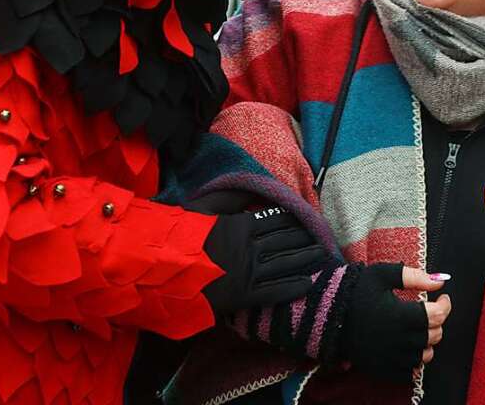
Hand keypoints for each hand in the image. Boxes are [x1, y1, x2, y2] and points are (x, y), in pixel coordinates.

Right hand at [193, 197, 330, 312]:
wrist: (163, 269)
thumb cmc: (183, 234)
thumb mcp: (206, 206)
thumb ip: (232, 197)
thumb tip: (252, 190)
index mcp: (242, 225)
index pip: (277, 220)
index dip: (294, 219)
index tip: (308, 218)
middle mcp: (251, 248)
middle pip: (285, 241)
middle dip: (305, 238)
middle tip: (322, 237)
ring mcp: (249, 273)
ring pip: (285, 264)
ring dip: (305, 260)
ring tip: (321, 256)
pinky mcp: (244, 296)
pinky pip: (274, 291)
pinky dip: (292, 287)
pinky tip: (307, 284)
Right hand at [339, 263, 450, 379]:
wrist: (330, 314)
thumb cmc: (358, 290)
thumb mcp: (383, 274)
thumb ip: (414, 276)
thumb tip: (441, 280)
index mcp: (398, 315)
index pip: (436, 316)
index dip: (445, 305)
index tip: (443, 297)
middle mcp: (396, 339)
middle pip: (433, 336)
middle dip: (437, 322)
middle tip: (430, 310)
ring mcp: (389, 357)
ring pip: (424, 355)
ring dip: (427, 341)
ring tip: (419, 327)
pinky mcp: (382, 368)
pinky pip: (409, 371)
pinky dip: (414, 360)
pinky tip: (408, 345)